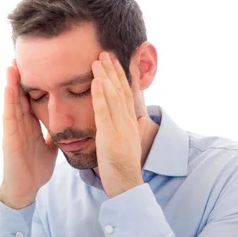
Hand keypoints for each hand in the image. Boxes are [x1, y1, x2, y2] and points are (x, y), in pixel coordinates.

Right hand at [0, 61, 57, 208]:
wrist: (26, 188)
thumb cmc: (35, 169)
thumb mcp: (49, 147)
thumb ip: (52, 134)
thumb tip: (63, 124)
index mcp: (30, 125)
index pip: (31, 98)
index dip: (32, 82)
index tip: (36, 64)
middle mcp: (20, 124)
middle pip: (19, 95)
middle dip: (19, 76)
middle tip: (20, 55)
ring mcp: (13, 130)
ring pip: (12, 102)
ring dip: (10, 83)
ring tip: (11, 64)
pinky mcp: (9, 138)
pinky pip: (9, 117)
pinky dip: (8, 101)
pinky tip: (9, 87)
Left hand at [91, 52, 146, 198]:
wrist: (127, 184)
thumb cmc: (125, 167)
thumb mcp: (131, 144)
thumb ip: (135, 129)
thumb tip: (141, 119)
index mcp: (130, 123)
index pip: (126, 95)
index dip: (120, 77)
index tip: (114, 61)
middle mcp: (127, 122)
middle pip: (121, 90)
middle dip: (113, 70)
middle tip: (105, 52)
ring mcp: (120, 128)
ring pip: (114, 97)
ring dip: (106, 76)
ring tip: (98, 59)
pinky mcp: (110, 136)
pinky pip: (105, 112)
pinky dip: (101, 95)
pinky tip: (96, 81)